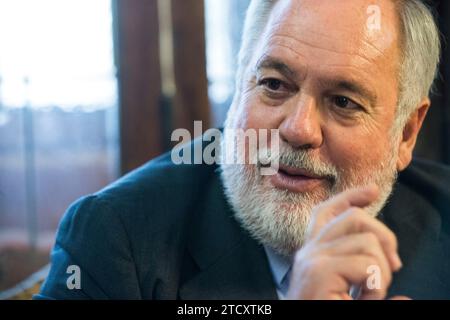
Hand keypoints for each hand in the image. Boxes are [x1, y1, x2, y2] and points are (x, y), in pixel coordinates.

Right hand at [286, 184, 403, 299]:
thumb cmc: (327, 311)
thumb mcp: (350, 296)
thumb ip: (369, 288)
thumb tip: (406, 298)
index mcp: (313, 252)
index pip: (328, 212)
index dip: (351, 198)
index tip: (373, 191)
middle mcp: (308, 251)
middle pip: (354, 219)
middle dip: (385, 239)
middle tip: (391, 271)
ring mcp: (311, 260)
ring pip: (366, 242)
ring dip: (380, 273)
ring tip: (368, 296)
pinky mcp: (318, 272)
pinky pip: (367, 266)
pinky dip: (376, 288)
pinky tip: (363, 300)